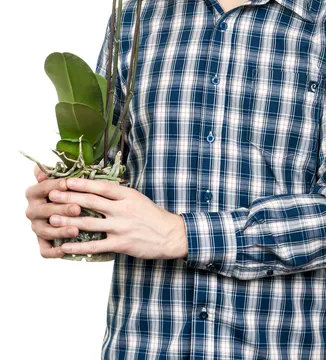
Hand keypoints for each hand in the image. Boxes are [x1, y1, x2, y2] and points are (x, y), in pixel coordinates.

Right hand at [25, 166, 81, 258]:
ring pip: (45, 231)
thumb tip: (42, 168)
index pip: (43, 187)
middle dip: (62, 209)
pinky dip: (54, 252)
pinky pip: (45, 250)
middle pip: (45, 210)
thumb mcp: (61, 178)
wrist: (67, 207)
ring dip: (60, 231)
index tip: (67, 184)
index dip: (55, 185)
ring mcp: (37, 227)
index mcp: (34, 193)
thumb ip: (54, 171)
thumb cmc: (66, 190)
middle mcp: (32, 210)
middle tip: (77, 208)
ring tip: (76, 229)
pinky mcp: (42, 242)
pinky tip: (66, 250)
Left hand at [47, 178, 187, 258]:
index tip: (65, 181)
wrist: (171, 235)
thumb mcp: (137, 198)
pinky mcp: (121, 244)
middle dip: (69, 198)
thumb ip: (119, 195)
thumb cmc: (152, 216)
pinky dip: (79, 246)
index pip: (100, 186)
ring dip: (68, 220)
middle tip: (52, 195)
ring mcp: (121, 227)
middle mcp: (122, 209)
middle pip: (91, 201)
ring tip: (52, 218)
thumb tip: (98, 188)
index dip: (82, 183)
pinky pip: (96, 246)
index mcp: (127, 195)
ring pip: (89, 222)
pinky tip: (65, 246)